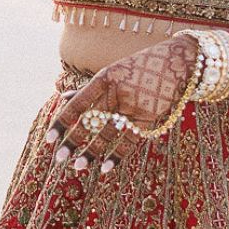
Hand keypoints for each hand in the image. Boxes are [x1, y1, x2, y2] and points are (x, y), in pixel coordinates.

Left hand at [46, 33, 200, 173]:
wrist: (179, 61)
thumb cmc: (139, 67)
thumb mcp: (112, 72)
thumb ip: (89, 89)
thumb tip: (62, 99)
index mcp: (104, 78)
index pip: (77, 105)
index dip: (62, 122)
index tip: (49, 139)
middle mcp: (117, 92)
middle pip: (90, 121)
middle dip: (73, 141)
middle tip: (58, 159)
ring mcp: (134, 105)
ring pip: (108, 134)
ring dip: (92, 152)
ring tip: (78, 166)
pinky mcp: (150, 117)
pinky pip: (129, 140)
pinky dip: (117, 155)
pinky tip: (104, 168)